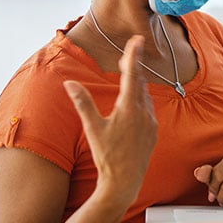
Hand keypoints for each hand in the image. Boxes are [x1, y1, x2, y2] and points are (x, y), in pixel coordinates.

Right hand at [63, 35, 157, 209]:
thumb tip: (69, 83)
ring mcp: (151, 122)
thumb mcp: (92, 128)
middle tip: (128, 54)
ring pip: (144, 96)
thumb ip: (83, 103)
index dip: (134, 55)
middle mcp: (144, 112)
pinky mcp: (153, 131)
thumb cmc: (106, 156)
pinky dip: (140, 100)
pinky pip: (148, 109)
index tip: (138, 39)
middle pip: (139, 82)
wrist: (124, 182)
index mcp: (129, 108)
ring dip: (136, 84)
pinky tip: (134, 101)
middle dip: (133, 67)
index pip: (132, 74)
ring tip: (129, 74)